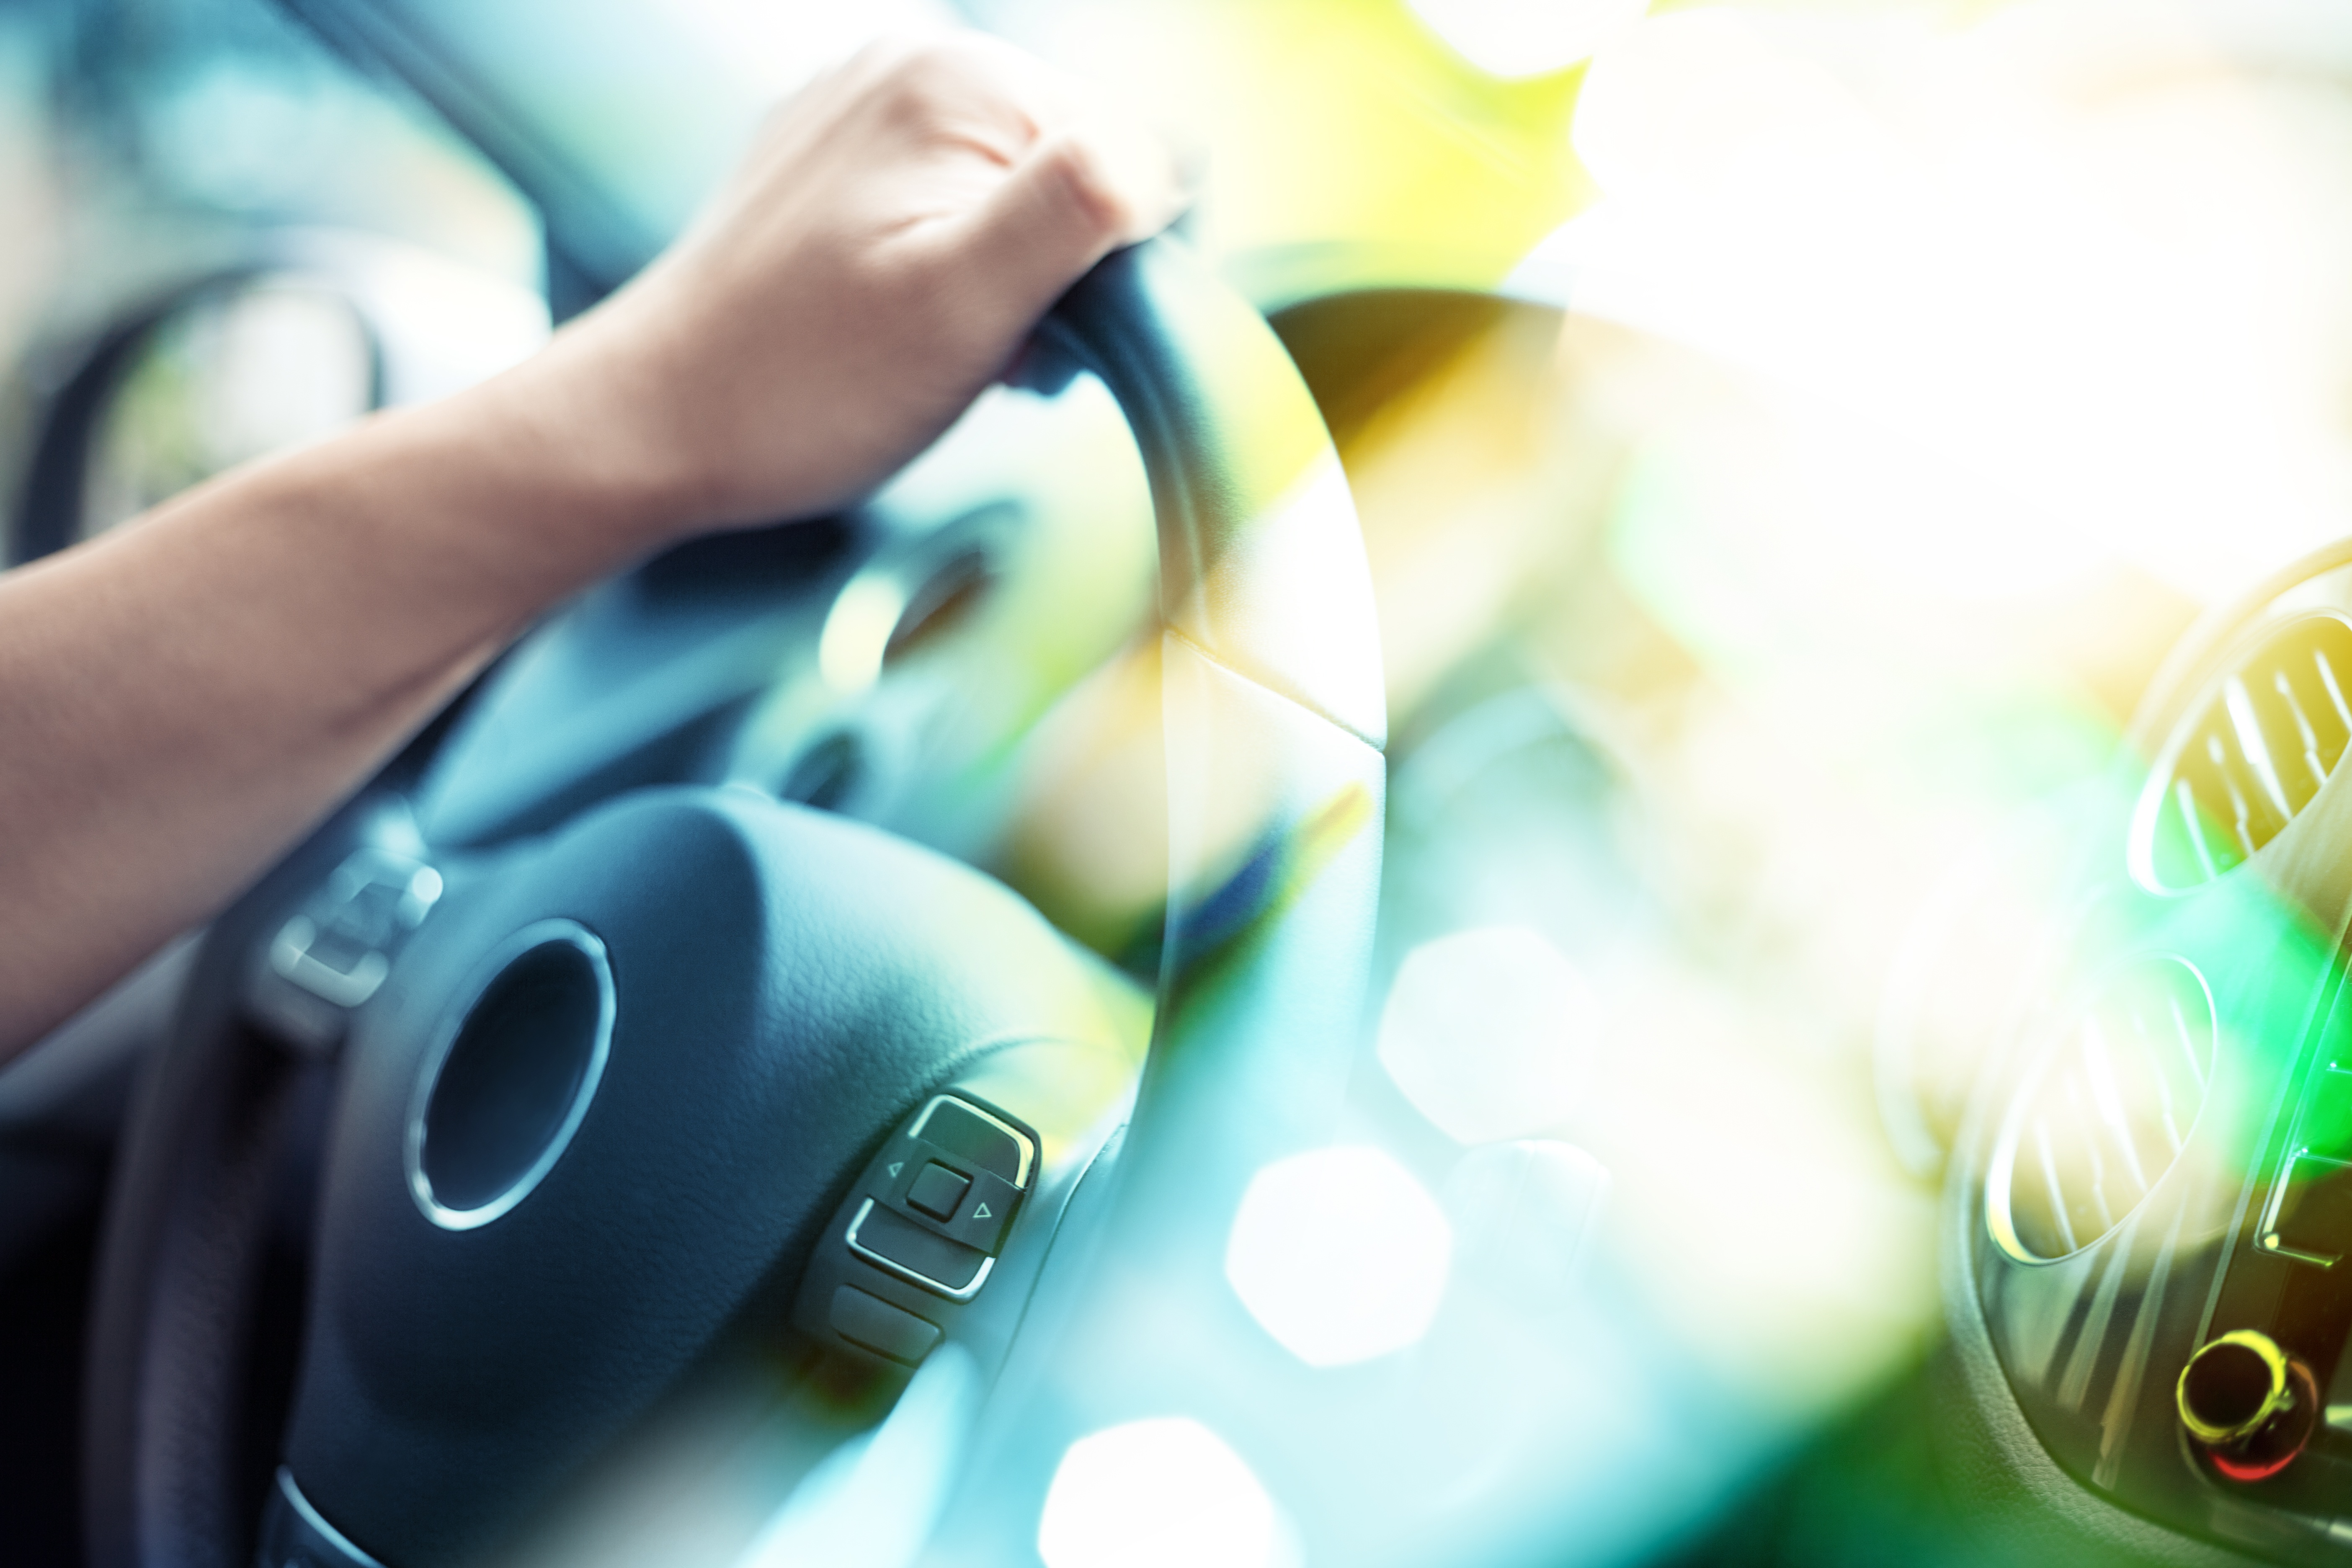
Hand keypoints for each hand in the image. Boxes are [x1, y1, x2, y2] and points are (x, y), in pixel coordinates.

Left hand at [533, 30, 1188, 541]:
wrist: (654, 426)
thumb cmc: (806, 387)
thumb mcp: (965, 302)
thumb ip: (1078, 206)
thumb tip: (1164, 160)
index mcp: (963, 80)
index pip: (1146, 156)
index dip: (1126, 264)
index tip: (1049, 333)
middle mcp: (913, 64)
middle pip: (1085, 170)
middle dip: (1066, 273)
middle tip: (991, 352)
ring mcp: (867, 109)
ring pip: (1024, 195)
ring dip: (1016, 282)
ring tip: (947, 347)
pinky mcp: (839, 163)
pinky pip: (955, 205)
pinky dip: (958, 272)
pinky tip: (907, 327)